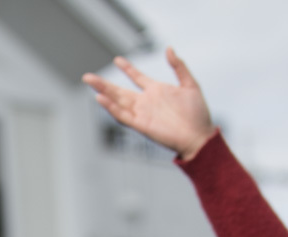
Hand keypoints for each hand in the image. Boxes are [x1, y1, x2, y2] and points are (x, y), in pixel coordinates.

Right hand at [82, 49, 216, 160]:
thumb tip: (168, 49)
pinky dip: (112, 108)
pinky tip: (102, 99)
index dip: (127, 68)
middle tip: (88, 76)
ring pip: (118, 101)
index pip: (137, 77)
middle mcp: (146, 102)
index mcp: (156, 91)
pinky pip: (123, 116)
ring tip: (91, 84)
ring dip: (103, 93)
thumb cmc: (198, 114)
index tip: (117, 60)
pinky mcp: (141, 125)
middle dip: (103, 83)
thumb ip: (179, 66)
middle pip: (120, 91)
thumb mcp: (190, 84)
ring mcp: (142, 113)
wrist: (199, 136)